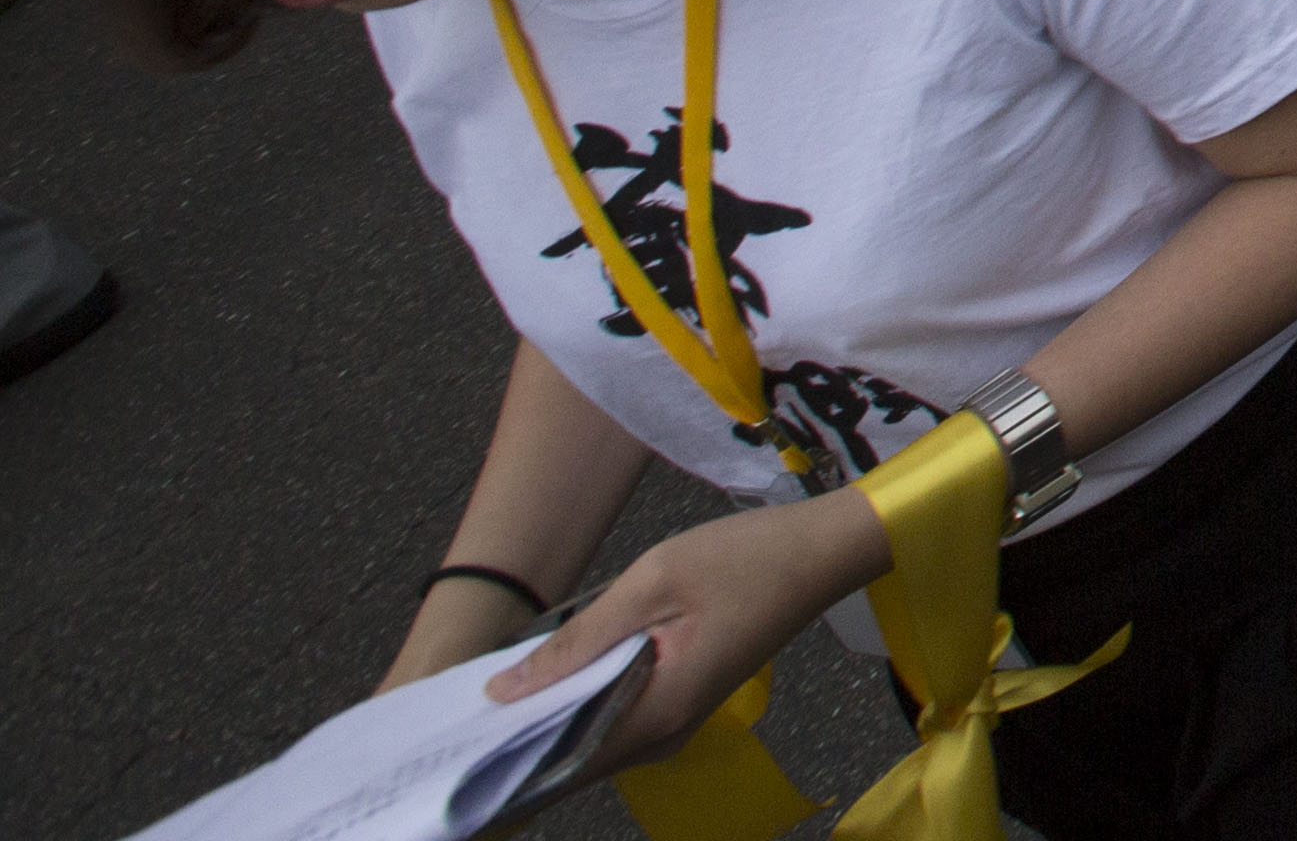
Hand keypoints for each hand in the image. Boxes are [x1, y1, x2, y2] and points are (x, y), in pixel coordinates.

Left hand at [490, 491, 887, 764]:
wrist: (824, 550)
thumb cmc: (743, 559)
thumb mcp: (650, 584)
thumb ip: (577, 640)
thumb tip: (503, 692)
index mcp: (658, 710)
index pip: (563, 761)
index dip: (505, 765)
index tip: (452, 760)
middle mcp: (667, 730)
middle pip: (574, 757)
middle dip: (517, 746)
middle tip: (454, 730)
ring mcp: (681, 718)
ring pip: (595, 739)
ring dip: (546, 724)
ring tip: (487, 703)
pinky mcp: (687, 699)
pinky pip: (619, 719)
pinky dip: (579, 707)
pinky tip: (547, 683)